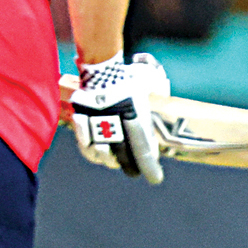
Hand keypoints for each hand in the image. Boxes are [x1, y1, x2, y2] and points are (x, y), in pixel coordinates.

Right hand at [68, 51, 169, 182]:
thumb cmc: (127, 77)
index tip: (156, 179)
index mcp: (136, 121)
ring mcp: (99, 127)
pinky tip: (96, 153)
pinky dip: (90, 152)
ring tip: (113, 161)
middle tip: (133, 172)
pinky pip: (85, 147)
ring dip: (109, 160)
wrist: (102, 68)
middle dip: (129, 167)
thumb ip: (156, 92)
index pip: (145, 151)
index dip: (150, 167)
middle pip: (123, 158)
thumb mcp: (147, 84)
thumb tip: (164, 94)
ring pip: (102, 155)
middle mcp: (118, 128)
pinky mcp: (83, 125)